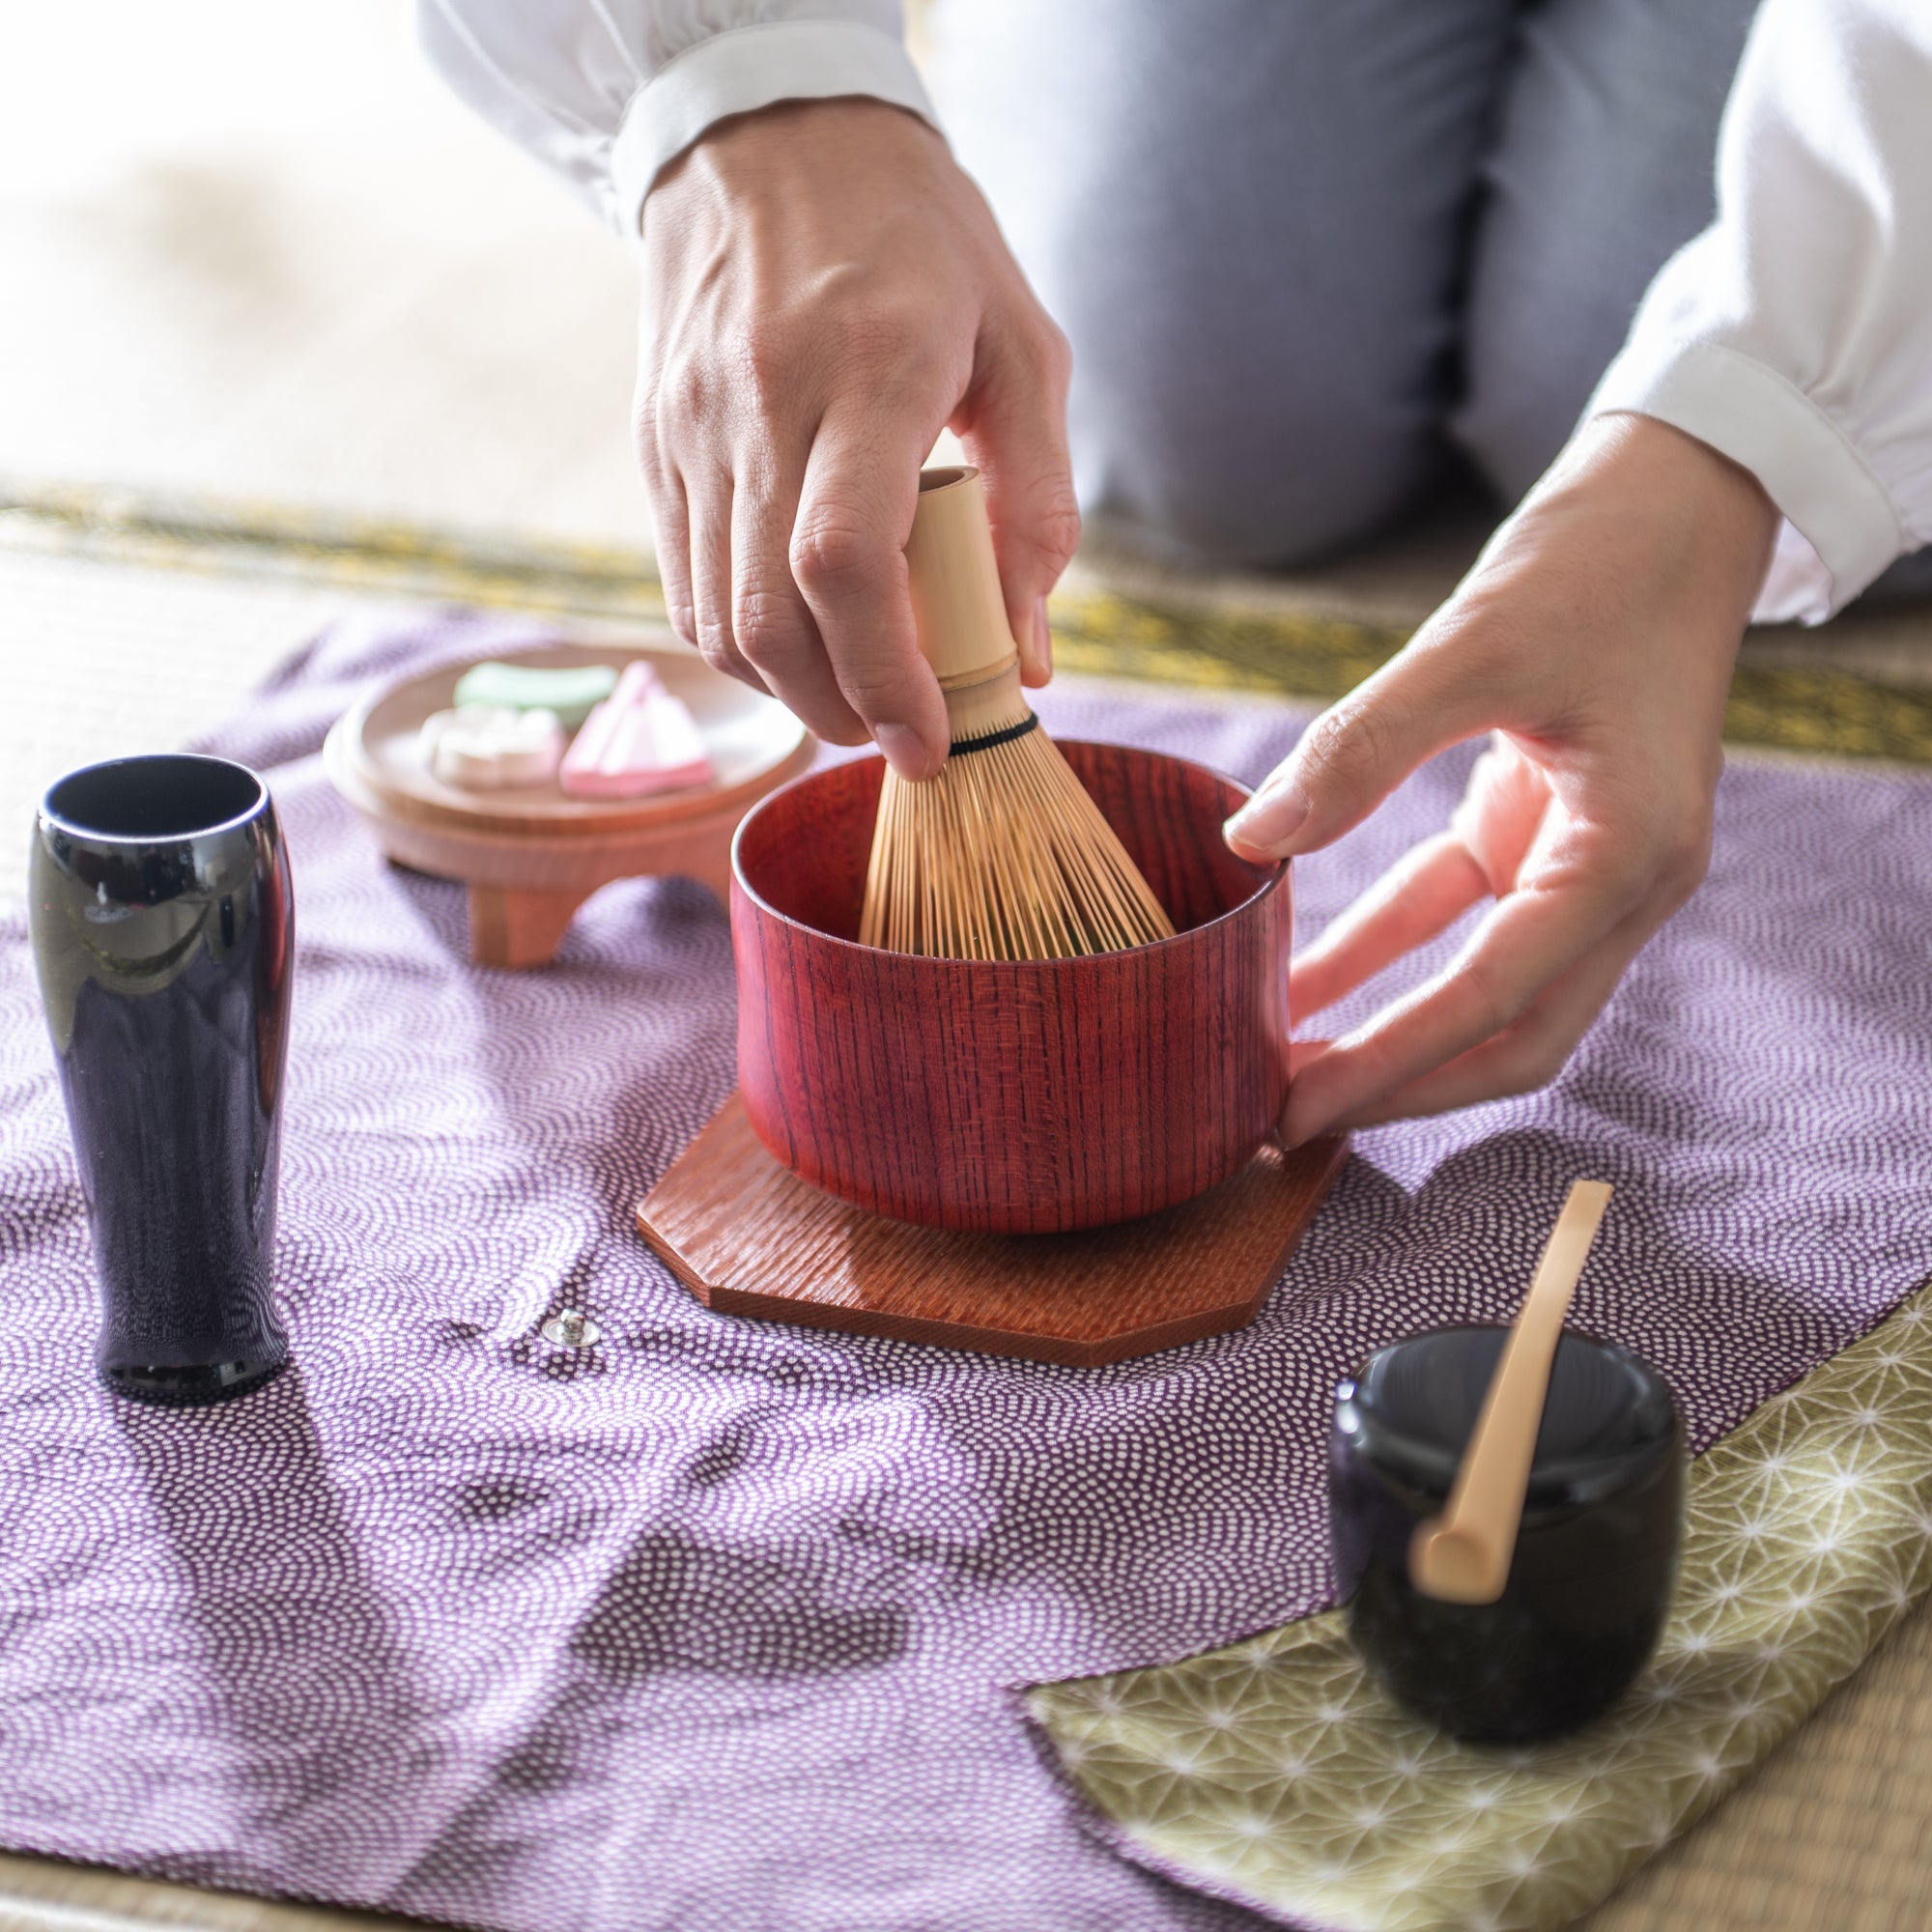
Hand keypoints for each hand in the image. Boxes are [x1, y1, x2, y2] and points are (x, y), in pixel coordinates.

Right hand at [637, 98, 1077, 777]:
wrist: (772, 135)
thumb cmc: (920, 242)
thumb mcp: (1022, 346)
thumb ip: (1037, 504)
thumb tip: (1028, 655)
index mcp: (867, 368)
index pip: (845, 562)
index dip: (886, 677)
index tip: (929, 739)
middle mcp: (760, 402)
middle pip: (772, 617)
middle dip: (842, 710)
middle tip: (901, 736)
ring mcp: (691, 427)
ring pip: (718, 620)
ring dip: (792, 692)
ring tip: (857, 698)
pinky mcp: (655, 443)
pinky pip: (687, 585)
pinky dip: (743, 646)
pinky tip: (801, 647)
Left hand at [1224, 414, 1778, 1143]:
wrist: (1675, 497)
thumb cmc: (1598, 560)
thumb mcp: (1472, 646)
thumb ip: (1361, 749)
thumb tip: (1251, 842)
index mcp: (1629, 856)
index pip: (1495, 996)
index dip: (1389, 1061)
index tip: (1295, 1104)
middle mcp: (1624, 884)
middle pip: (1510, 1035)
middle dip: (1397, 1084)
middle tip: (1281, 1122)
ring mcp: (1588, 865)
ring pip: (1489, 992)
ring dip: (1390, 1029)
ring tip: (1278, 1062)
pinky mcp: (1546, 832)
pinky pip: (1461, 918)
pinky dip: (1387, 949)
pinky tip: (1300, 972)